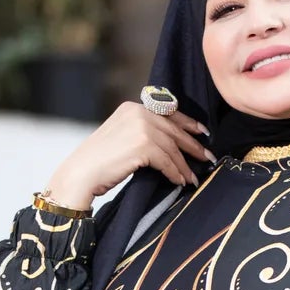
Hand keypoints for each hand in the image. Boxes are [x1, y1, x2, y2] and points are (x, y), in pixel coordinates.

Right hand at [46, 103, 214, 211]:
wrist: (81, 174)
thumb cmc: (99, 162)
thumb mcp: (120, 136)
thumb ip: (141, 132)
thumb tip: (169, 143)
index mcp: (132, 107)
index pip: (167, 112)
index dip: (188, 123)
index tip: (202, 133)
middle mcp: (138, 112)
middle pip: (173, 130)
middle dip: (193, 145)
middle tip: (208, 157)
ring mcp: (141, 128)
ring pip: (172, 148)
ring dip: (185, 165)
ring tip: (193, 177)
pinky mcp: (143, 146)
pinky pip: (167, 161)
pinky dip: (176, 173)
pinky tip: (180, 181)